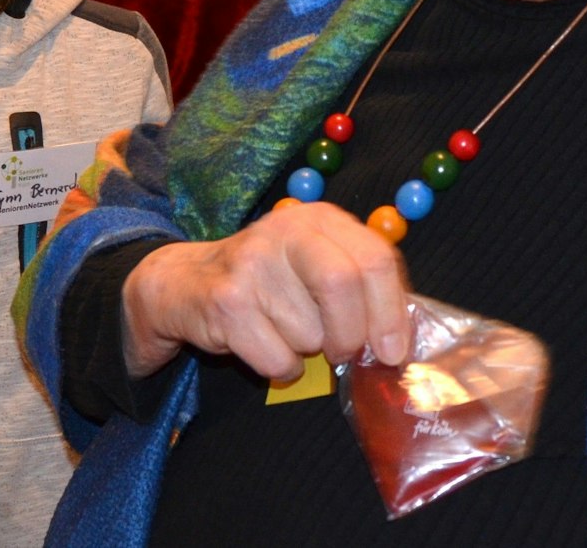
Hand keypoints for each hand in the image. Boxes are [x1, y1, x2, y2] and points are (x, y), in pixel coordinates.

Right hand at [120, 202, 410, 381]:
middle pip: (342, 285)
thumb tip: (401, 340)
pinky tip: (263, 346)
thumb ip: (361, 287)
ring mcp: (252, 263)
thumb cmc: (270, 282)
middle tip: (344, 354)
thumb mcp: (316, 264)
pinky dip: (280, 368)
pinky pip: (278, 359)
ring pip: (309, 334)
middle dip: (351, 335)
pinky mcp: (226, 300)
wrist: (185, 282)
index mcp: (319, 219)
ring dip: (306, 352)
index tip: (392, 351)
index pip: (375, 258)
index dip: (391, 312)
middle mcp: (285, 230)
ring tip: (284, 332)